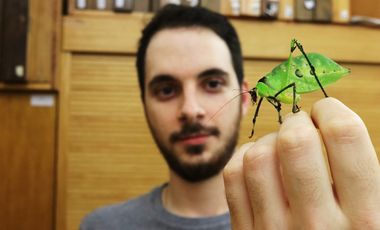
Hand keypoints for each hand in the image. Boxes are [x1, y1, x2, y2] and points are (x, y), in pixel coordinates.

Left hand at [224, 97, 379, 228]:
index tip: (327, 113)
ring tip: (281, 149)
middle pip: (296, 141)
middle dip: (297, 122)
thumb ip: (360, 178)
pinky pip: (233, 175)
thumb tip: (333, 125)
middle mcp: (319, 226)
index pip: (345, 136)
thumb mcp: (372, 219)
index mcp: (367, 220)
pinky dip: (244, 158)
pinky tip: (259, 164)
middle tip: (302, 128)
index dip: (333, 111)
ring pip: (259, 155)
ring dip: (269, 140)